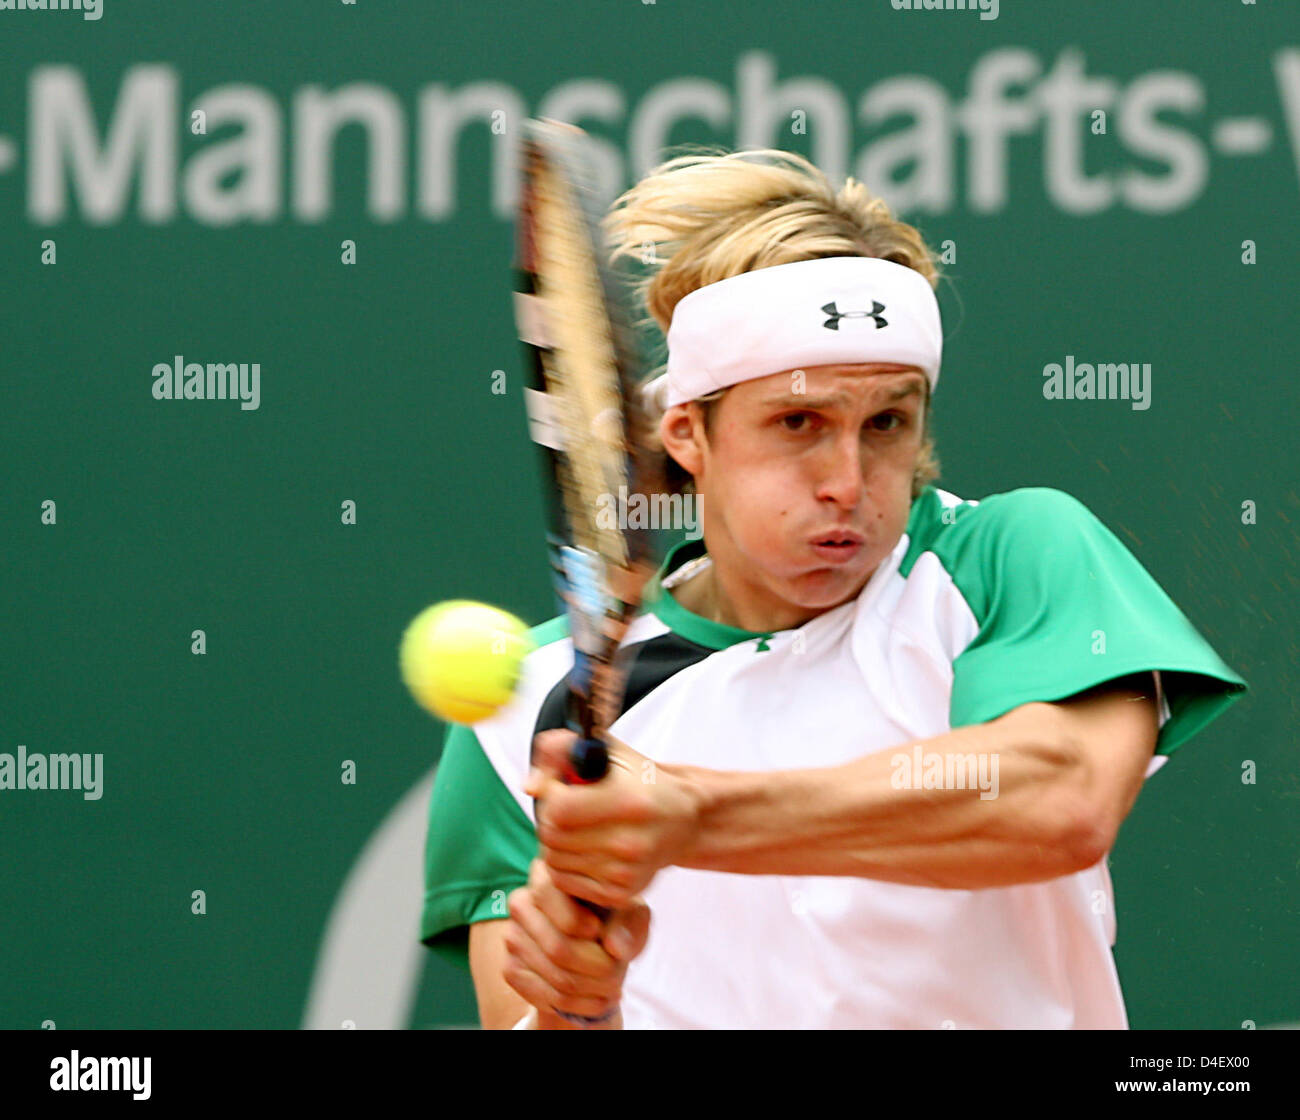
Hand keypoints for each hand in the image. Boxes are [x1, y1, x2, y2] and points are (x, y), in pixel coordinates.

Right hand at [503, 857, 649, 1028]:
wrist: (593, 951)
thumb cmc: (614, 921)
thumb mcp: (631, 915)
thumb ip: (629, 925)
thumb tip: (615, 948)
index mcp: (547, 874)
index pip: (548, 893)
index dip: (576, 919)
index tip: (598, 931)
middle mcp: (522, 901)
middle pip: (557, 946)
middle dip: (597, 966)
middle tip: (617, 971)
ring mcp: (513, 937)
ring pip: (556, 974)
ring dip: (593, 988)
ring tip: (614, 986)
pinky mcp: (511, 969)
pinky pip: (547, 995)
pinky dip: (579, 1004)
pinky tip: (598, 999)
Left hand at [526, 728, 702, 908]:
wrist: (684, 820)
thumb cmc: (642, 781)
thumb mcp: (610, 752)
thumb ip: (563, 750)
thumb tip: (529, 785)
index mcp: (630, 802)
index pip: (558, 808)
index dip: (550, 794)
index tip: (561, 787)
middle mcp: (630, 842)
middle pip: (552, 836)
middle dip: (550, 818)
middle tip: (566, 808)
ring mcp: (625, 873)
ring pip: (553, 859)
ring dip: (554, 842)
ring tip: (577, 827)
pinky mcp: (619, 894)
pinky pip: (563, 881)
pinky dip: (563, 864)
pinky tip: (583, 849)